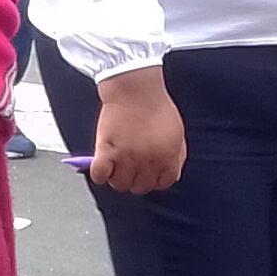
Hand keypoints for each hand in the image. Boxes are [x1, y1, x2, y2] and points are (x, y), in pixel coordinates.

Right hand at [88, 67, 186, 193]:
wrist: (136, 88)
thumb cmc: (156, 106)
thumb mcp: (177, 133)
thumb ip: (177, 156)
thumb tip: (174, 174)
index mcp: (167, 158)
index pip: (162, 184)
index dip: (154, 179)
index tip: (147, 173)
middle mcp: (147, 162)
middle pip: (139, 187)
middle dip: (135, 179)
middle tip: (130, 167)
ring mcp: (126, 158)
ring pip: (119, 184)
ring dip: (117, 177)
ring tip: (115, 165)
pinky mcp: (106, 150)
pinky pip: (100, 175)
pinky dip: (99, 173)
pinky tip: (102, 164)